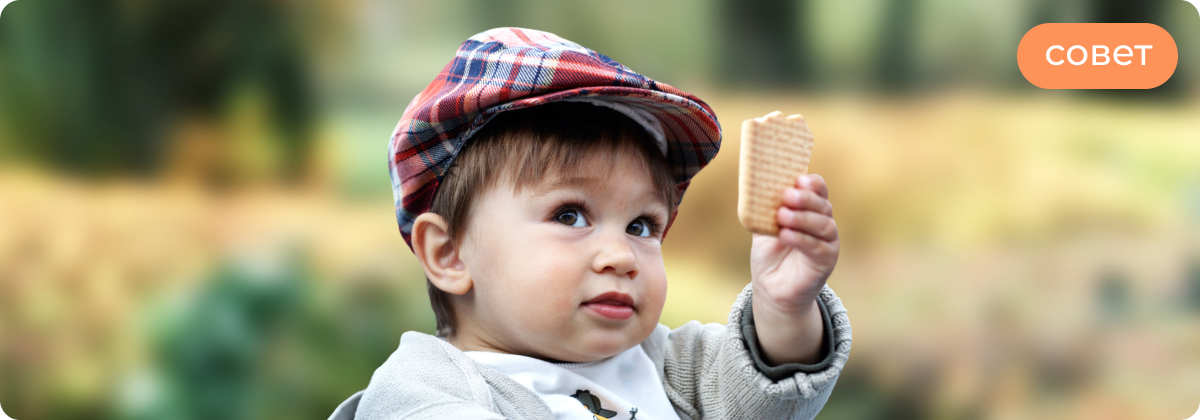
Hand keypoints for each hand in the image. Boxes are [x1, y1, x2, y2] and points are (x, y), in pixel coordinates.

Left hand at [749, 174, 838, 364]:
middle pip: (822, 205)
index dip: (812, 183)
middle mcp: (824, 222)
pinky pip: (817, 247)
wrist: (772, 286)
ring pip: (823, 225)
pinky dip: (801, 239)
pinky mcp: (827, 260)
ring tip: (782, 216)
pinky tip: (785, 235)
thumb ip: (763, 209)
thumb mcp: (764, 226)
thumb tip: (755, 188)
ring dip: (802, 218)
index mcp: (810, 208)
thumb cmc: (770, 252)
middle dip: (805, 199)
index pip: (819, 190)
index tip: (798, 179)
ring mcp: (828, 242)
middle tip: (787, 196)